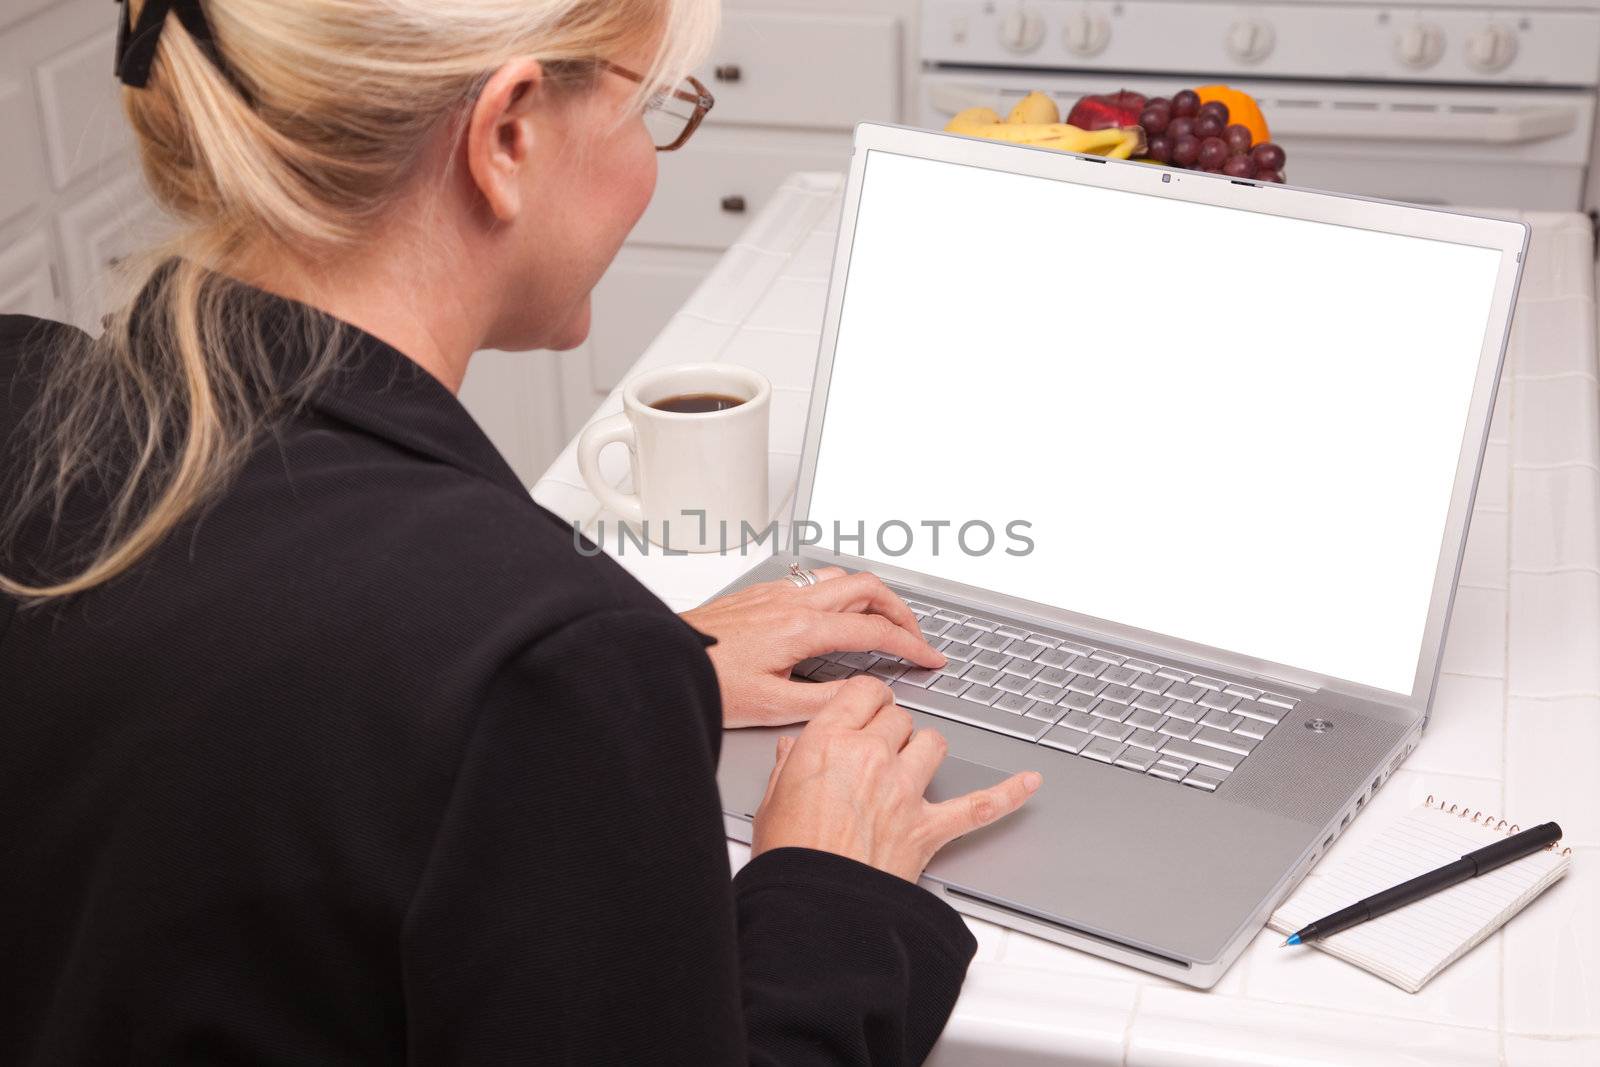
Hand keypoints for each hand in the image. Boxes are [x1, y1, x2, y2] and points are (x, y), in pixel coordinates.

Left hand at [680, 567, 946, 728]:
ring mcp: (777, 592)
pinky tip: (836, 615)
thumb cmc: (707, 682)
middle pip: (867, 586)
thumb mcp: (772, 706)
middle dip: (901, 609)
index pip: (875, 629)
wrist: (661, 659)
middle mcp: (793, 602)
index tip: (930, 658)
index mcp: (802, 628)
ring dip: (871, 595)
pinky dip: (841, 593)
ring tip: (882, 622)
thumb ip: (826, 701)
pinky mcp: (761, 594)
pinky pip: (815, 581)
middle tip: (914, 636)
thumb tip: (864, 695)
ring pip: (841, 577)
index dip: (911, 644)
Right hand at [750, 677, 1041, 881]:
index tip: (865, 707)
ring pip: (933, 744)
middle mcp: (872, 757)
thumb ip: (788, 767)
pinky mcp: (928, 828)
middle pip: (900, 718)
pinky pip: (979, 805)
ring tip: (912, 762)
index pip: (865, 693)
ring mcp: (905, 791)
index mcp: (829, 742)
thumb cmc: (790, 857)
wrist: (813, 906)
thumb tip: (794, 751)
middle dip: (890, 729)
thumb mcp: (771, 801)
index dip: (867, 699)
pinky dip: (1007, 794)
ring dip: (925, 750)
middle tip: (877, 747)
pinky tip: (1027, 783)